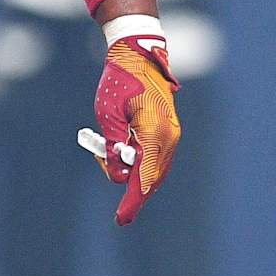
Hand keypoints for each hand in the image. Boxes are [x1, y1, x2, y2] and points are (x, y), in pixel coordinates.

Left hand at [91, 34, 180, 225]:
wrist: (138, 56)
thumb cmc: (120, 81)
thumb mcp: (107, 113)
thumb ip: (112, 146)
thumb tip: (118, 176)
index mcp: (155, 133)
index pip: (144, 177)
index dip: (132, 200)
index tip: (122, 220)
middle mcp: (169, 138)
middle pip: (151, 177)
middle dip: (131, 187)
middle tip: (112, 190)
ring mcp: (171, 135)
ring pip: (154, 169)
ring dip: (133, 172)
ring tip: (104, 154)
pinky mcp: (168, 131)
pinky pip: (156, 157)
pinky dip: (139, 162)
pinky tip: (123, 156)